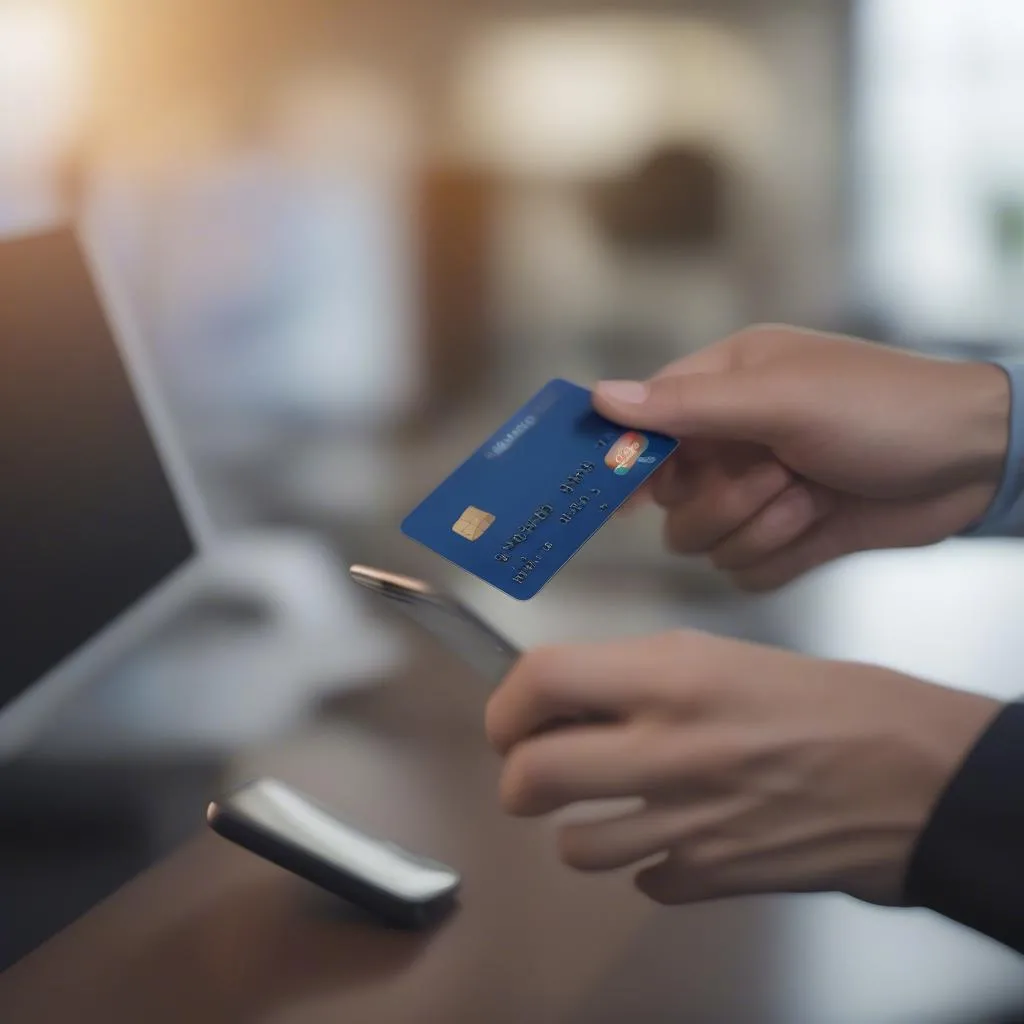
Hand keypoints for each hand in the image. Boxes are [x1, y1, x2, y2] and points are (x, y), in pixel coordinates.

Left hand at [486, 632, 1001, 905]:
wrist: (917, 776)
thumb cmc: (829, 700)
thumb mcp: (723, 656)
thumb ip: (638, 677)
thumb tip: (569, 700)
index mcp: (671, 678)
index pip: (540, 682)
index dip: (506, 704)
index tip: (510, 719)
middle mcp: (667, 750)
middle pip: (529, 778)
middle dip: (518, 776)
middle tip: (538, 768)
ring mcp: (686, 825)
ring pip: (574, 846)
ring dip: (582, 826)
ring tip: (613, 806)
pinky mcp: (712, 879)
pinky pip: (644, 880)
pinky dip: (651, 863)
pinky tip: (681, 837)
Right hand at [594, 326, 1010, 589]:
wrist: (975, 464)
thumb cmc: (883, 407)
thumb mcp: (780, 397)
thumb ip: (687, 406)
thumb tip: (600, 397)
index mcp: (725, 386)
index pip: (647, 422)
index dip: (632, 458)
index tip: (618, 495)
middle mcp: (733, 438)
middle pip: (669, 499)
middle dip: (719, 500)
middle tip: (773, 475)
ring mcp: (758, 491)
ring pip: (702, 541)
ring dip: (755, 527)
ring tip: (808, 496)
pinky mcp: (785, 536)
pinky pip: (742, 570)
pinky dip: (778, 556)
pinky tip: (819, 524)